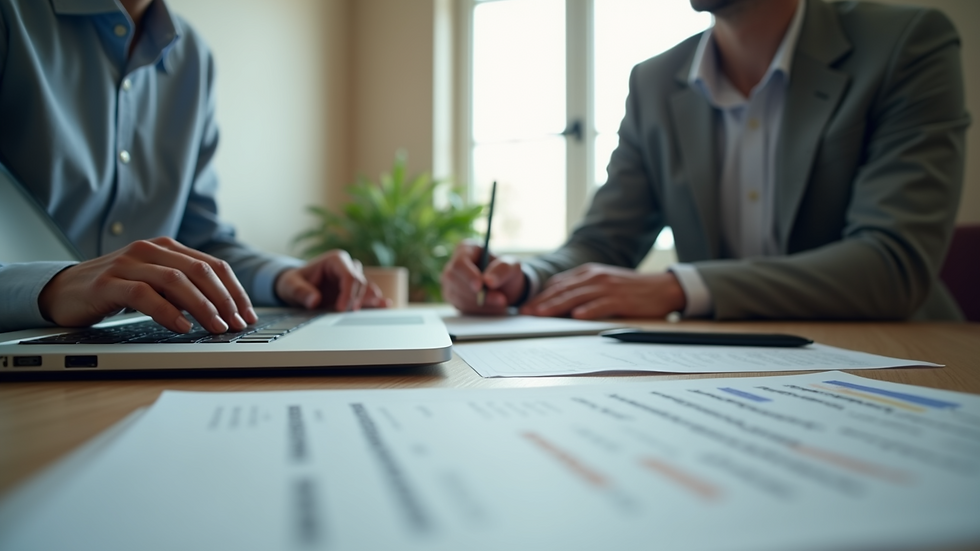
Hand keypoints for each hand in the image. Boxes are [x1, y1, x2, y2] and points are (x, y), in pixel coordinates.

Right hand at [37, 236, 256, 333]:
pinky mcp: (108, 283)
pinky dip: (168, 312)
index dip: (235, 290)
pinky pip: (145, 295)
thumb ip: (183, 289)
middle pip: (200, 271)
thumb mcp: (155, 284)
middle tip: (237, 324)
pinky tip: (182, 327)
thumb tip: (223, 311)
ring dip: (203, 307)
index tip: (248, 314)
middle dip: (225, 300)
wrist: (63, 290)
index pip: (213, 266)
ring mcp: (128, 264)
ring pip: (176, 281)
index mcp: (167, 248)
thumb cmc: (115, 289)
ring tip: (217, 328)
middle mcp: (150, 250)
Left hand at [275, 250, 389, 311]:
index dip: (348, 292)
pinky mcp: (354, 291)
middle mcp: (347, 267)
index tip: (341, 308)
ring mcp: (352, 279)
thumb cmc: (293, 282)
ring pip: (366, 288)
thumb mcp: (291, 285)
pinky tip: (385, 305)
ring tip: (378, 306)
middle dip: (355, 299)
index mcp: (336, 260)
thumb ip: (301, 292)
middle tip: (344, 313)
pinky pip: (367, 295)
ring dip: (369, 299)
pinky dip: (374, 301)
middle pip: (360, 283)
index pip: (349, 275)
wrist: (295, 287)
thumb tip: (314, 300)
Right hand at [440, 240, 525, 313]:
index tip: (480, 286)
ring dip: (482, 304)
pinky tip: (492, 307)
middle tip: (501, 300)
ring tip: (501, 303)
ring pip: (458, 297)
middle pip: (454, 281)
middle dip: (477, 294)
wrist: (505, 287)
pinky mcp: (453, 298)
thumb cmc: (505, 271)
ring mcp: (450, 284)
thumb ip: (502, 270)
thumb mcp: (511, 266)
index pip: (459, 264)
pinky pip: (462, 307)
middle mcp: (453, 266)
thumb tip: (488, 281)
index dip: (468, 276)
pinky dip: (479, 310)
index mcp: (465, 250)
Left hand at [519, 263, 685, 318]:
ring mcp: (608, 288)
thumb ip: (582, 289)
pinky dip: (588, 310)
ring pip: (577, 297)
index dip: (540, 296)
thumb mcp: (603, 283)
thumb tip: (558, 303)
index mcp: (588, 273)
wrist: (662, 288)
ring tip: (541, 315)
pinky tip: (576, 316)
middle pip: (563, 290)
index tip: (525, 307)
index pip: (558, 284)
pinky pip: (601, 305)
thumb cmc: (630, 289)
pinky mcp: (621, 300)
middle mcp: (595, 277)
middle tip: (525, 313)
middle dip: (542, 302)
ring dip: (557, 306)